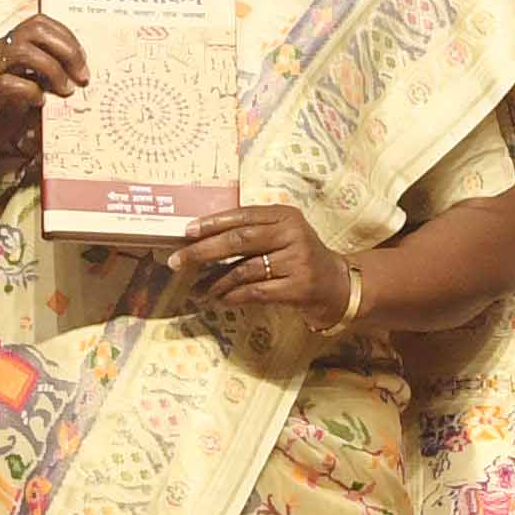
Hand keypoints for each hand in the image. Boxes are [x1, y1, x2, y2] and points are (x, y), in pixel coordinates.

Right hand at [0, 13, 87, 197]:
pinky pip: (8, 84)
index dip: (67, 37)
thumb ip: (46, 83)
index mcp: (8, 49)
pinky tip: (39, 104)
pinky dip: (30, 92)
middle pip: (34, 29)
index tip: (83, 63)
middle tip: (81, 77)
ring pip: (22, 50)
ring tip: (64, 91)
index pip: (40, 23)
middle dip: (66, 49)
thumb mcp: (26, 97)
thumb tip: (80, 80)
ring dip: (52, 69)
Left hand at [173, 201, 359, 324]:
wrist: (336, 285)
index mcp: (285, 216)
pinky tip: (219, 299)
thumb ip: (252, 232)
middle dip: (204, 251)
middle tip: (178, 260)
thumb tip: (201, 239)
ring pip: (245, 269)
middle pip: (240, 240)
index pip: (243, 216)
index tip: (186, 232)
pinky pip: (256, 291)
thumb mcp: (282, 235)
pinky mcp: (299, 288)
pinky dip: (233, 296)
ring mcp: (298, 261)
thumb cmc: (299, 257)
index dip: (213, 223)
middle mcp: (293, 234)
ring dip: (215, 281)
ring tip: (196, 288)